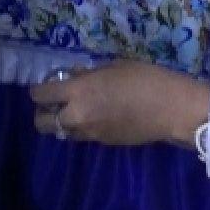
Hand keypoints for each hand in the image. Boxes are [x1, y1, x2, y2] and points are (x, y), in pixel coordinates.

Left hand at [30, 61, 209, 145]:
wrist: (171, 109)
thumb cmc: (146, 78)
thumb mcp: (114, 66)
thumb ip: (89, 73)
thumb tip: (74, 76)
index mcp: (78, 91)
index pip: (41, 95)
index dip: (37, 90)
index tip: (44, 85)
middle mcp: (78, 115)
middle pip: (42, 123)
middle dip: (42, 112)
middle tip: (53, 103)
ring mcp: (90, 133)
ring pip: (62, 133)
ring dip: (63, 122)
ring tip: (75, 110)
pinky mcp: (104, 143)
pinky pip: (83, 136)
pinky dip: (82, 128)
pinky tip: (98, 116)